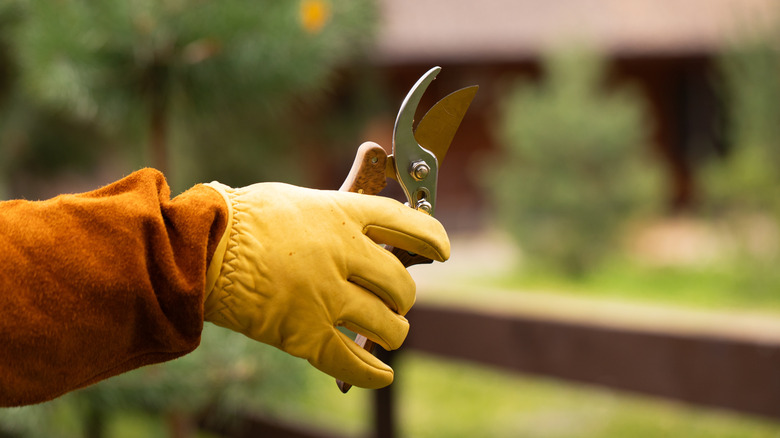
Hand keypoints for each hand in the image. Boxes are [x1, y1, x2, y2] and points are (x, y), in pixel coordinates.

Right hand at [203, 181, 449, 387]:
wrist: (198, 247)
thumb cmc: (243, 217)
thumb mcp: (298, 198)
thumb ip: (338, 204)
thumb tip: (369, 180)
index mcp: (342, 215)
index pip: (406, 224)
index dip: (431, 238)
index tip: (442, 250)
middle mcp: (343, 255)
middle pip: (401, 285)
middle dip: (404, 297)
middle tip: (395, 300)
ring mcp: (326, 296)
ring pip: (387, 326)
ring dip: (392, 332)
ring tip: (386, 331)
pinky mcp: (304, 334)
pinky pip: (351, 363)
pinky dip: (372, 374)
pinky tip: (382, 376)